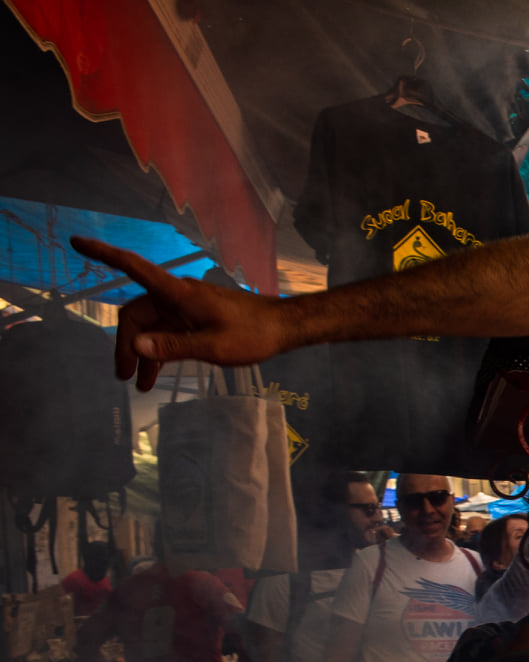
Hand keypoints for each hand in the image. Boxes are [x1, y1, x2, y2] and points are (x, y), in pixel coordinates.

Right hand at [69, 237, 290, 390]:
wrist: (283, 328)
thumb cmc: (253, 334)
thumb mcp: (214, 346)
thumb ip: (174, 346)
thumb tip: (136, 345)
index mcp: (179, 293)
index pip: (134, 268)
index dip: (103, 255)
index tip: (77, 242)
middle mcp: (177, 296)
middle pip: (137, 314)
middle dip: (126, 344)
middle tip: (124, 376)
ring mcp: (185, 307)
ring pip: (152, 327)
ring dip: (144, 353)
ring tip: (139, 384)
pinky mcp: (194, 318)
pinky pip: (167, 332)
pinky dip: (160, 351)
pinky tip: (155, 375)